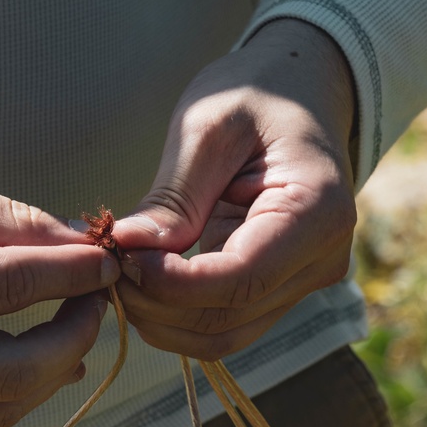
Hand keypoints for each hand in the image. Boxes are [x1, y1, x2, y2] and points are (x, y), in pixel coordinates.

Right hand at [0, 158, 118, 426]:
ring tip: (73, 321)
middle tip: (98, 293)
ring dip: (54, 369)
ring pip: (1, 407)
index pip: (15, 289)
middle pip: (20, 372)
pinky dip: (14, 388)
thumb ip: (0, 219)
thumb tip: (74, 243)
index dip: (76, 272)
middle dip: (77, 332)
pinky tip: (39, 356)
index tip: (110, 256)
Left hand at [112, 19, 357, 360]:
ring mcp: (303, 281)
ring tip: (118, 273)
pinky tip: (142, 281)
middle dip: (156, 304)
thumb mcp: (208, 128)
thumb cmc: (256, 93)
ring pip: (223, 334)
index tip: (120, 257)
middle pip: (228, 318)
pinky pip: (225, 322)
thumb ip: (174, 196)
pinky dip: (176, 313)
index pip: (240, 279)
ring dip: (161, 318)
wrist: (298, 91)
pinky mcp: (279, 289)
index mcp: (316, 211)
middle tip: (105, 267)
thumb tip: (127, 249)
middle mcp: (322, 259)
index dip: (171, 283)